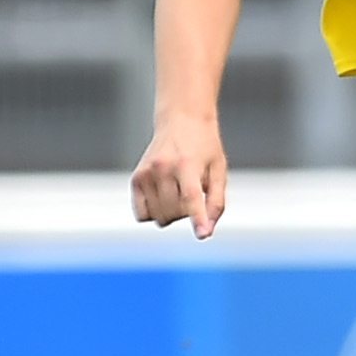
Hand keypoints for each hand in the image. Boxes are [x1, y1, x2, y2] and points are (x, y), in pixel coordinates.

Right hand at [133, 114, 227, 238]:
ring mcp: (146, 173)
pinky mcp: (136, 178)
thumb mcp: (219, 170)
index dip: (198, 218)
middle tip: (194, 194)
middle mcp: (163, 168)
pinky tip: (164, 197)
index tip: (203, 234)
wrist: (181, 121)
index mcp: (187, 164)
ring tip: (180, 193)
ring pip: (159, 217)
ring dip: (172, 214)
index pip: (192, 197)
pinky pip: (142, 214)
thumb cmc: (204, 147)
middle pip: (175, 213)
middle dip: (187, 213)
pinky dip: (154, 213)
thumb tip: (208, 230)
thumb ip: (216, 202)